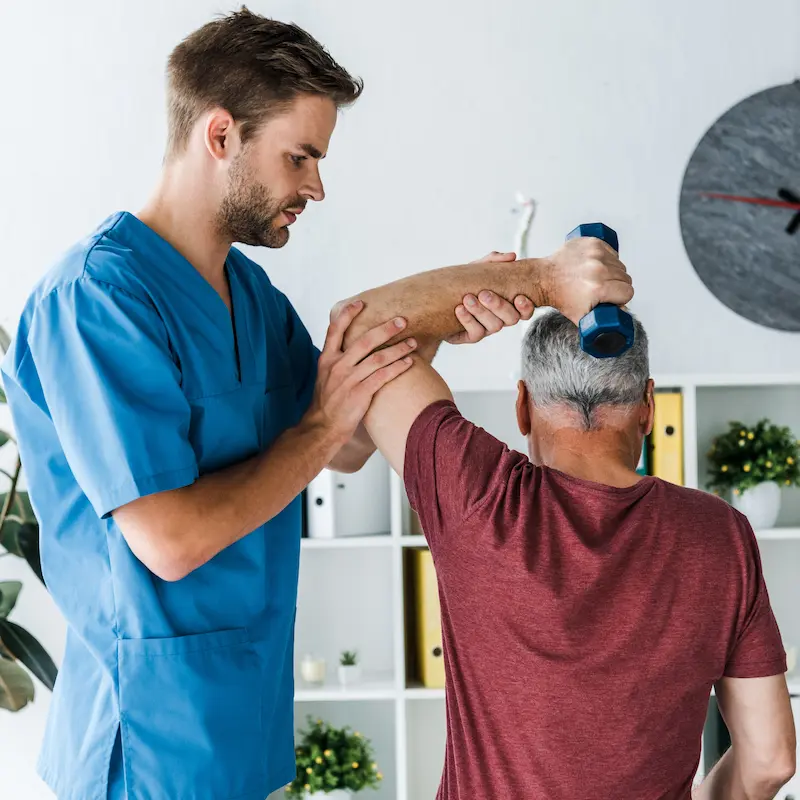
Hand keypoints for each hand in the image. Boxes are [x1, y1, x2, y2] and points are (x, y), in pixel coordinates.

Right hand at [307, 301, 417, 443]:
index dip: (347, 315)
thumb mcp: (324, 376)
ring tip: (413, 342)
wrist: (322, 427)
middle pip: (364, 340)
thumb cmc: (327, 402)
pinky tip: (409, 362)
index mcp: (326, 359)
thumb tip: (353, 347)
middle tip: (402, 320)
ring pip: (378, 358)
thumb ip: (337, 360)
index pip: (335, 330)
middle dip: (386, 328)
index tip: (360, 303)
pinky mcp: (360, 393)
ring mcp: (348, 380)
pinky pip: (383, 376)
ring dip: (398, 348)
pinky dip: (398, 367)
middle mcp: (337, 366)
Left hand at [447, 251, 534, 344]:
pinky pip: (475, 333)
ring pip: (494, 326)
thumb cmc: (464, 283)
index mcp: (507, 304)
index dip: (526, 307)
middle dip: (499, 306)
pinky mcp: (470, 336)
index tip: (519, 297)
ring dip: (481, 312)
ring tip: (467, 299)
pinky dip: (468, 320)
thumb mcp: (478, 269)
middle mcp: (500, 318)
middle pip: (511, 319)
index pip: (525, 310)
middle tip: (484, 294)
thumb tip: (511, 256)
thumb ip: (493, 261)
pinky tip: (459, 309)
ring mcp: (486, 328)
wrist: (438, 298)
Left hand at [542, 237, 632, 325]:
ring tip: (596, 277)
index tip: (611, 298)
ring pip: (620, 265)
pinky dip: (607, 259)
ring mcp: (596, 253)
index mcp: (599, 288)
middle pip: (626, 278)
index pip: (627, 292)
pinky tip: (594, 265)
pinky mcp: (593, 242)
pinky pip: (612, 252)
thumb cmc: (561, 297)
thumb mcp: (582, 317)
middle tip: (602, 288)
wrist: (545, 278)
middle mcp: (599, 269)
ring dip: (612, 272)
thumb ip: (605, 319)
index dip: (620, 298)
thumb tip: (623, 315)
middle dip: (617, 285)